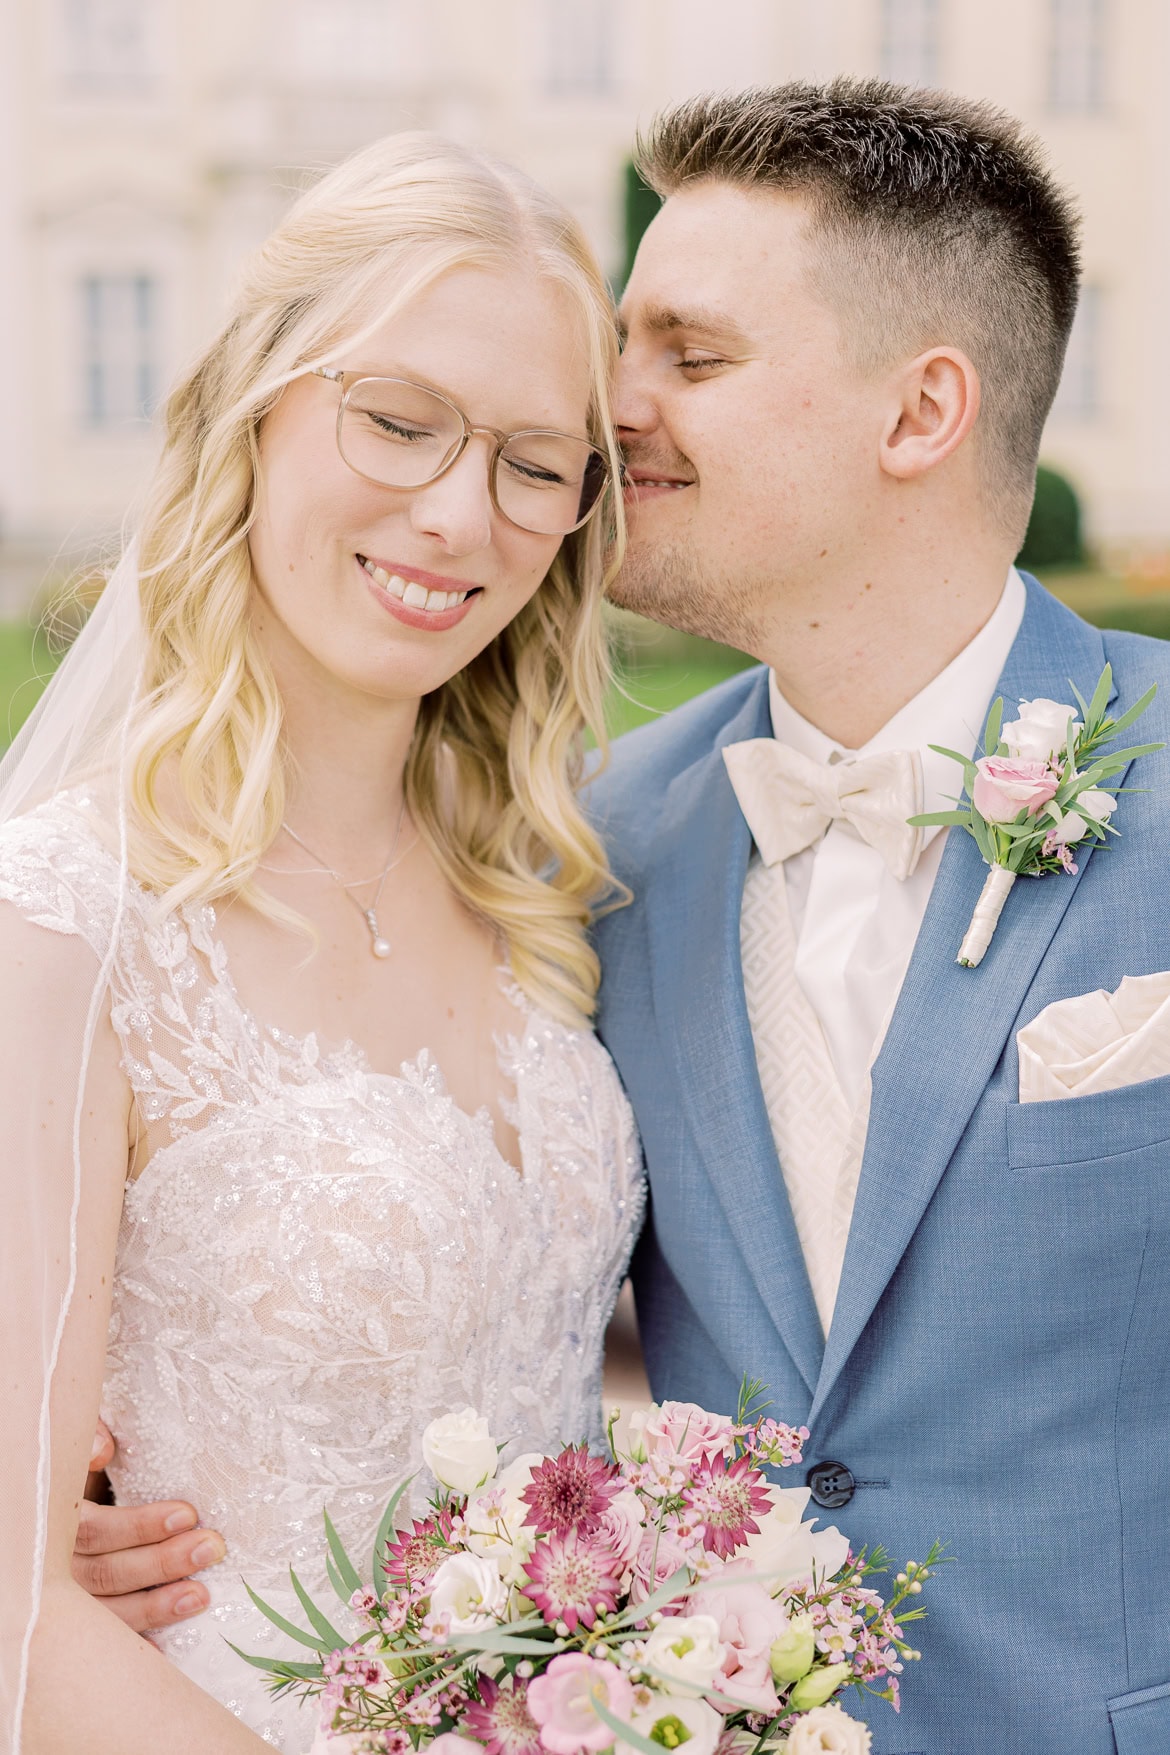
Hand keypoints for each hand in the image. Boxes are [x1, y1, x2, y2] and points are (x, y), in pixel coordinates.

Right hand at [73, 1421, 226, 1633]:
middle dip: (162, 1563)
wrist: (48, 1520)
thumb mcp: (73, 1460)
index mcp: (55, 1524)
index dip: (140, 1525)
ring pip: (106, 1611)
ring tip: (200, 1596)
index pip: (95, 1531)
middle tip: (210, 1548)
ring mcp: (64, 1601)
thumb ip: (87, 1442)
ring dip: (156, 1607)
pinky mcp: (78, 1623)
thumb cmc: (72, 1482)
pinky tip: (163, 1651)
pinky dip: (134, 1643)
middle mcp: (52, 1569)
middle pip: (106, 1573)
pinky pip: (105, 1638)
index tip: (187, 1514)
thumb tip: (102, 1450)